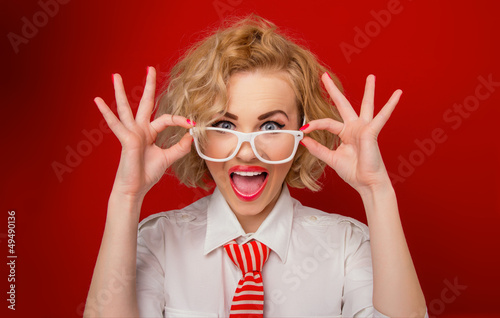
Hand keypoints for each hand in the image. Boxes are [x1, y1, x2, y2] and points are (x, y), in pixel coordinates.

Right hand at [94, 67, 193, 198]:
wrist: (135, 188)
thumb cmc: (146, 173)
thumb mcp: (168, 157)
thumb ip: (180, 147)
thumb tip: (191, 136)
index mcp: (149, 132)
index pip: (166, 118)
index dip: (179, 120)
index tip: (191, 124)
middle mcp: (139, 129)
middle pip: (144, 102)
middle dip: (148, 85)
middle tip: (149, 68)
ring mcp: (131, 133)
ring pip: (125, 108)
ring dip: (119, 92)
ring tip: (115, 75)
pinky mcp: (125, 139)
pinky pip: (115, 124)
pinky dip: (106, 112)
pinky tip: (97, 101)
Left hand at [300, 73, 401, 193]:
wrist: (366, 183)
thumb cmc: (353, 172)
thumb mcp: (331, 158)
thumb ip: (318, 148)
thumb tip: (303, 140)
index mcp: (345, 133)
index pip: (327, 122)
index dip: (314, 125)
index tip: (304, 130)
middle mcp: (355, 128)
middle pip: (343, 104)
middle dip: (333, 90)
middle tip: (324, 76)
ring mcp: (364, 128)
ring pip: (366, 105)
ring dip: (369, 91)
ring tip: (371, 77)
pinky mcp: (372, 131)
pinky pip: (382, 116)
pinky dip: (390, 105)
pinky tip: (398, 94)